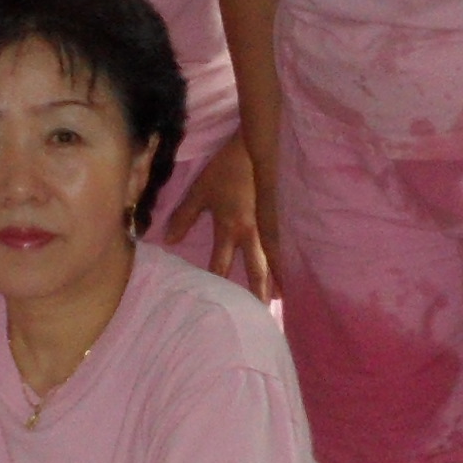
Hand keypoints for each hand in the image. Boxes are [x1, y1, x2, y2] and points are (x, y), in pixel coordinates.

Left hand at [162, 139, 269, 299]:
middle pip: (255, 270)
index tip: (215, 304)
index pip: (221, 264)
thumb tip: (169, 240)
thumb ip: (183, 216)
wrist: (256, 149)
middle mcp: (252, 233)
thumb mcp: (199, 191)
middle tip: (260, 314)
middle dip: (257, 292)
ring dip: (277, 279)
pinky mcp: (279, 217)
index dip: (217, 284)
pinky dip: (285, 259)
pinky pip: (282, 245)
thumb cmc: (225, 170)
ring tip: (282, 299)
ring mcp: (269, 226)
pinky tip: (292, 269)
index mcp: (230, 228)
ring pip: (273, 260)